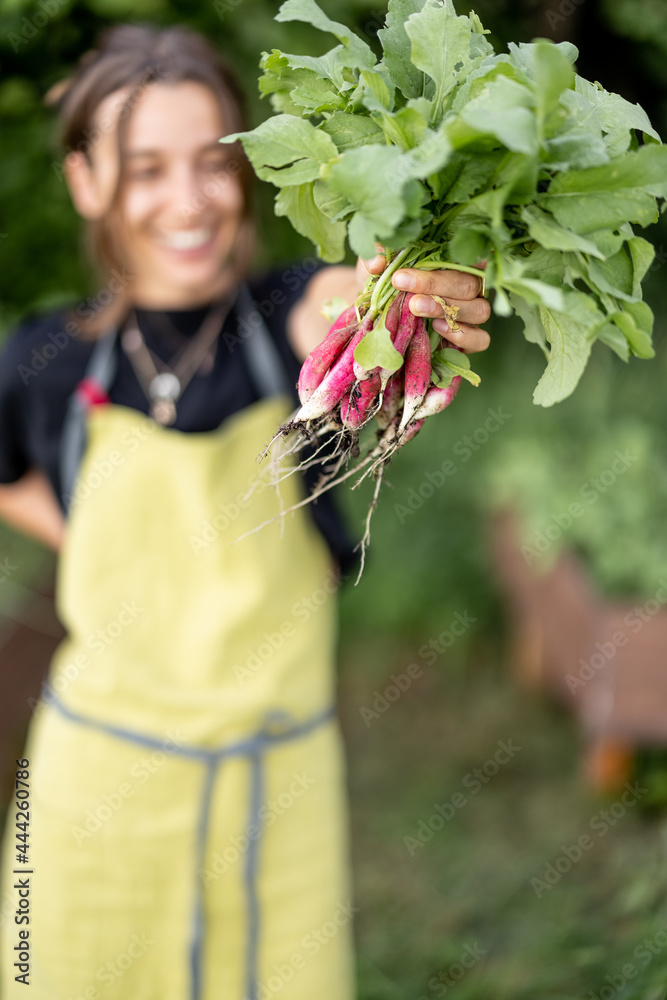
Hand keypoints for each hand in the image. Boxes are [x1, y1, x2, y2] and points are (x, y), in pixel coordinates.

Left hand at [356, 253, 490, 354]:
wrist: (378, 317)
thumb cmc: (386, 284)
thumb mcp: (376, 265)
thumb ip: (378, 255)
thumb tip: (378, 262)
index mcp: (456, 262)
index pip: (474, 254)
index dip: (467, 254)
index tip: (447, 251)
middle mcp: (470, 288)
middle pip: (471, 284)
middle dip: (436, 284)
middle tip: (403, 283)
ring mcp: (472, 315)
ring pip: (480, 310)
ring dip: (446, 308)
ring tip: (415, 307)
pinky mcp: (469, 341)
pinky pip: (480, 339)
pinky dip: (463, 335)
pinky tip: (438, 328)